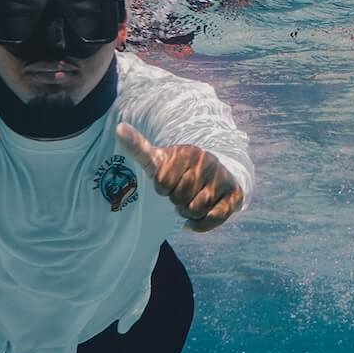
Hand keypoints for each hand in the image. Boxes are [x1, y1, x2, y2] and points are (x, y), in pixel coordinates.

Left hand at [116, 122, 243, 231]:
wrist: (216, 175)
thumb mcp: (159, 159)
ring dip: (189, 212)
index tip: (169, 181)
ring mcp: (222, 178)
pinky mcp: (235, 195)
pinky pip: (212, 219)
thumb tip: (118, 128)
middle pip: (179, 198)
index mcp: (188, 152)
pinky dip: (201, 223)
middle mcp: (208, 162)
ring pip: (194, 209)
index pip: (162, 183)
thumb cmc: (180, 170)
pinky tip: (200, 215)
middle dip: (177, 201)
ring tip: (193, 201)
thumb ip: (139, 147)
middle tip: (183, 193)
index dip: (163, 188)